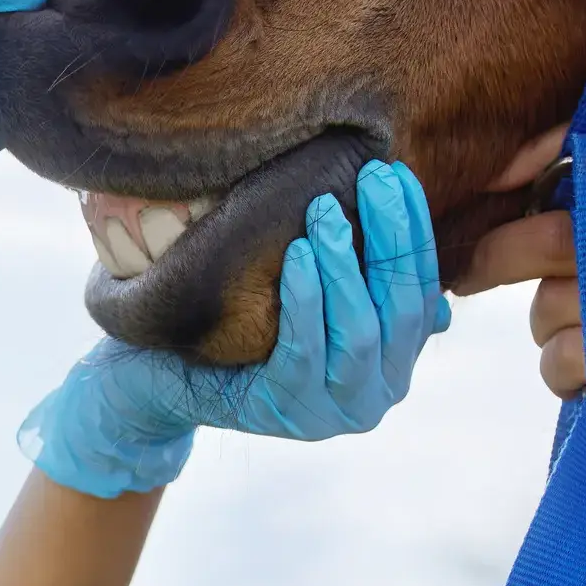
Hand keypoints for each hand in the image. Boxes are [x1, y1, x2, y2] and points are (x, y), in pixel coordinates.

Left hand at [20, 161, 453, 498]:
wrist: (165, 379)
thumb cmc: (244, 320)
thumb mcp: (310, 288)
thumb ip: (354, 257)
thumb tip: (399, 190)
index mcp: (395, 357)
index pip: (421, 287)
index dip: (413, 229)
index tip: (395, 173)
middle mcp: (377, 392)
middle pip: (402, 308)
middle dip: (389, 236)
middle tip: (370, 176)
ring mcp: (335, 412)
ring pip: (360, 333)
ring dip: (343, 265)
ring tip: (323, 210)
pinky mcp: (288, 412)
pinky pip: (304, 352)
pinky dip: (304, 300)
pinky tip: (296, 254)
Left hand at [459, 127, 585, 477]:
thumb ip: (582, 201)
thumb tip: (487, 178)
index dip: (530, 158)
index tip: (488, 182)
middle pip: (554, 235)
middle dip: (498, 258)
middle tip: (469, 274)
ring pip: (553, 303)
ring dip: (544, 328)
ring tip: (580, 337)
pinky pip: (566, 356)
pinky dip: (559, 372)